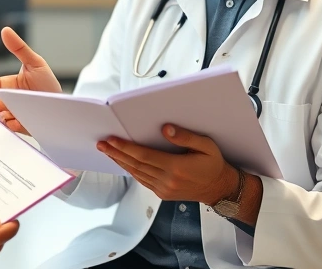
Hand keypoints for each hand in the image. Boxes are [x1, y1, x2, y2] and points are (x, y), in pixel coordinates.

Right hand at [0, 27, 61, 133]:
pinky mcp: (19, 127)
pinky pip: (9, 128)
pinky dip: (9, 124)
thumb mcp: (35, 63)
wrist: (64, 105)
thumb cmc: (48, 83)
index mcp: (5, 86)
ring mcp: (11, 115)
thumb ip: (18, 48)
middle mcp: (5, 101)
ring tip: (2, 113)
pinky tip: (14, 120)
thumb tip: (5, 30)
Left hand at [97, 124, 236, 205]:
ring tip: (107, 151)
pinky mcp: (162, 193)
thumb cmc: (213, 165)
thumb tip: (165, 129)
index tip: (112, 139)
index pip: (144, 156)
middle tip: (102, 144)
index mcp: (176, 168)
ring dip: (120, 161)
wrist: (219, 188)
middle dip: (116, 153)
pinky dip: (130, 170)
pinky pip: (142, 180)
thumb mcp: (206, 146)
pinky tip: (122, 162)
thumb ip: (186, 137)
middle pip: (135, 164)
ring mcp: (163, 189)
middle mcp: (167, 180)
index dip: (125, 147)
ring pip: (136, 173)